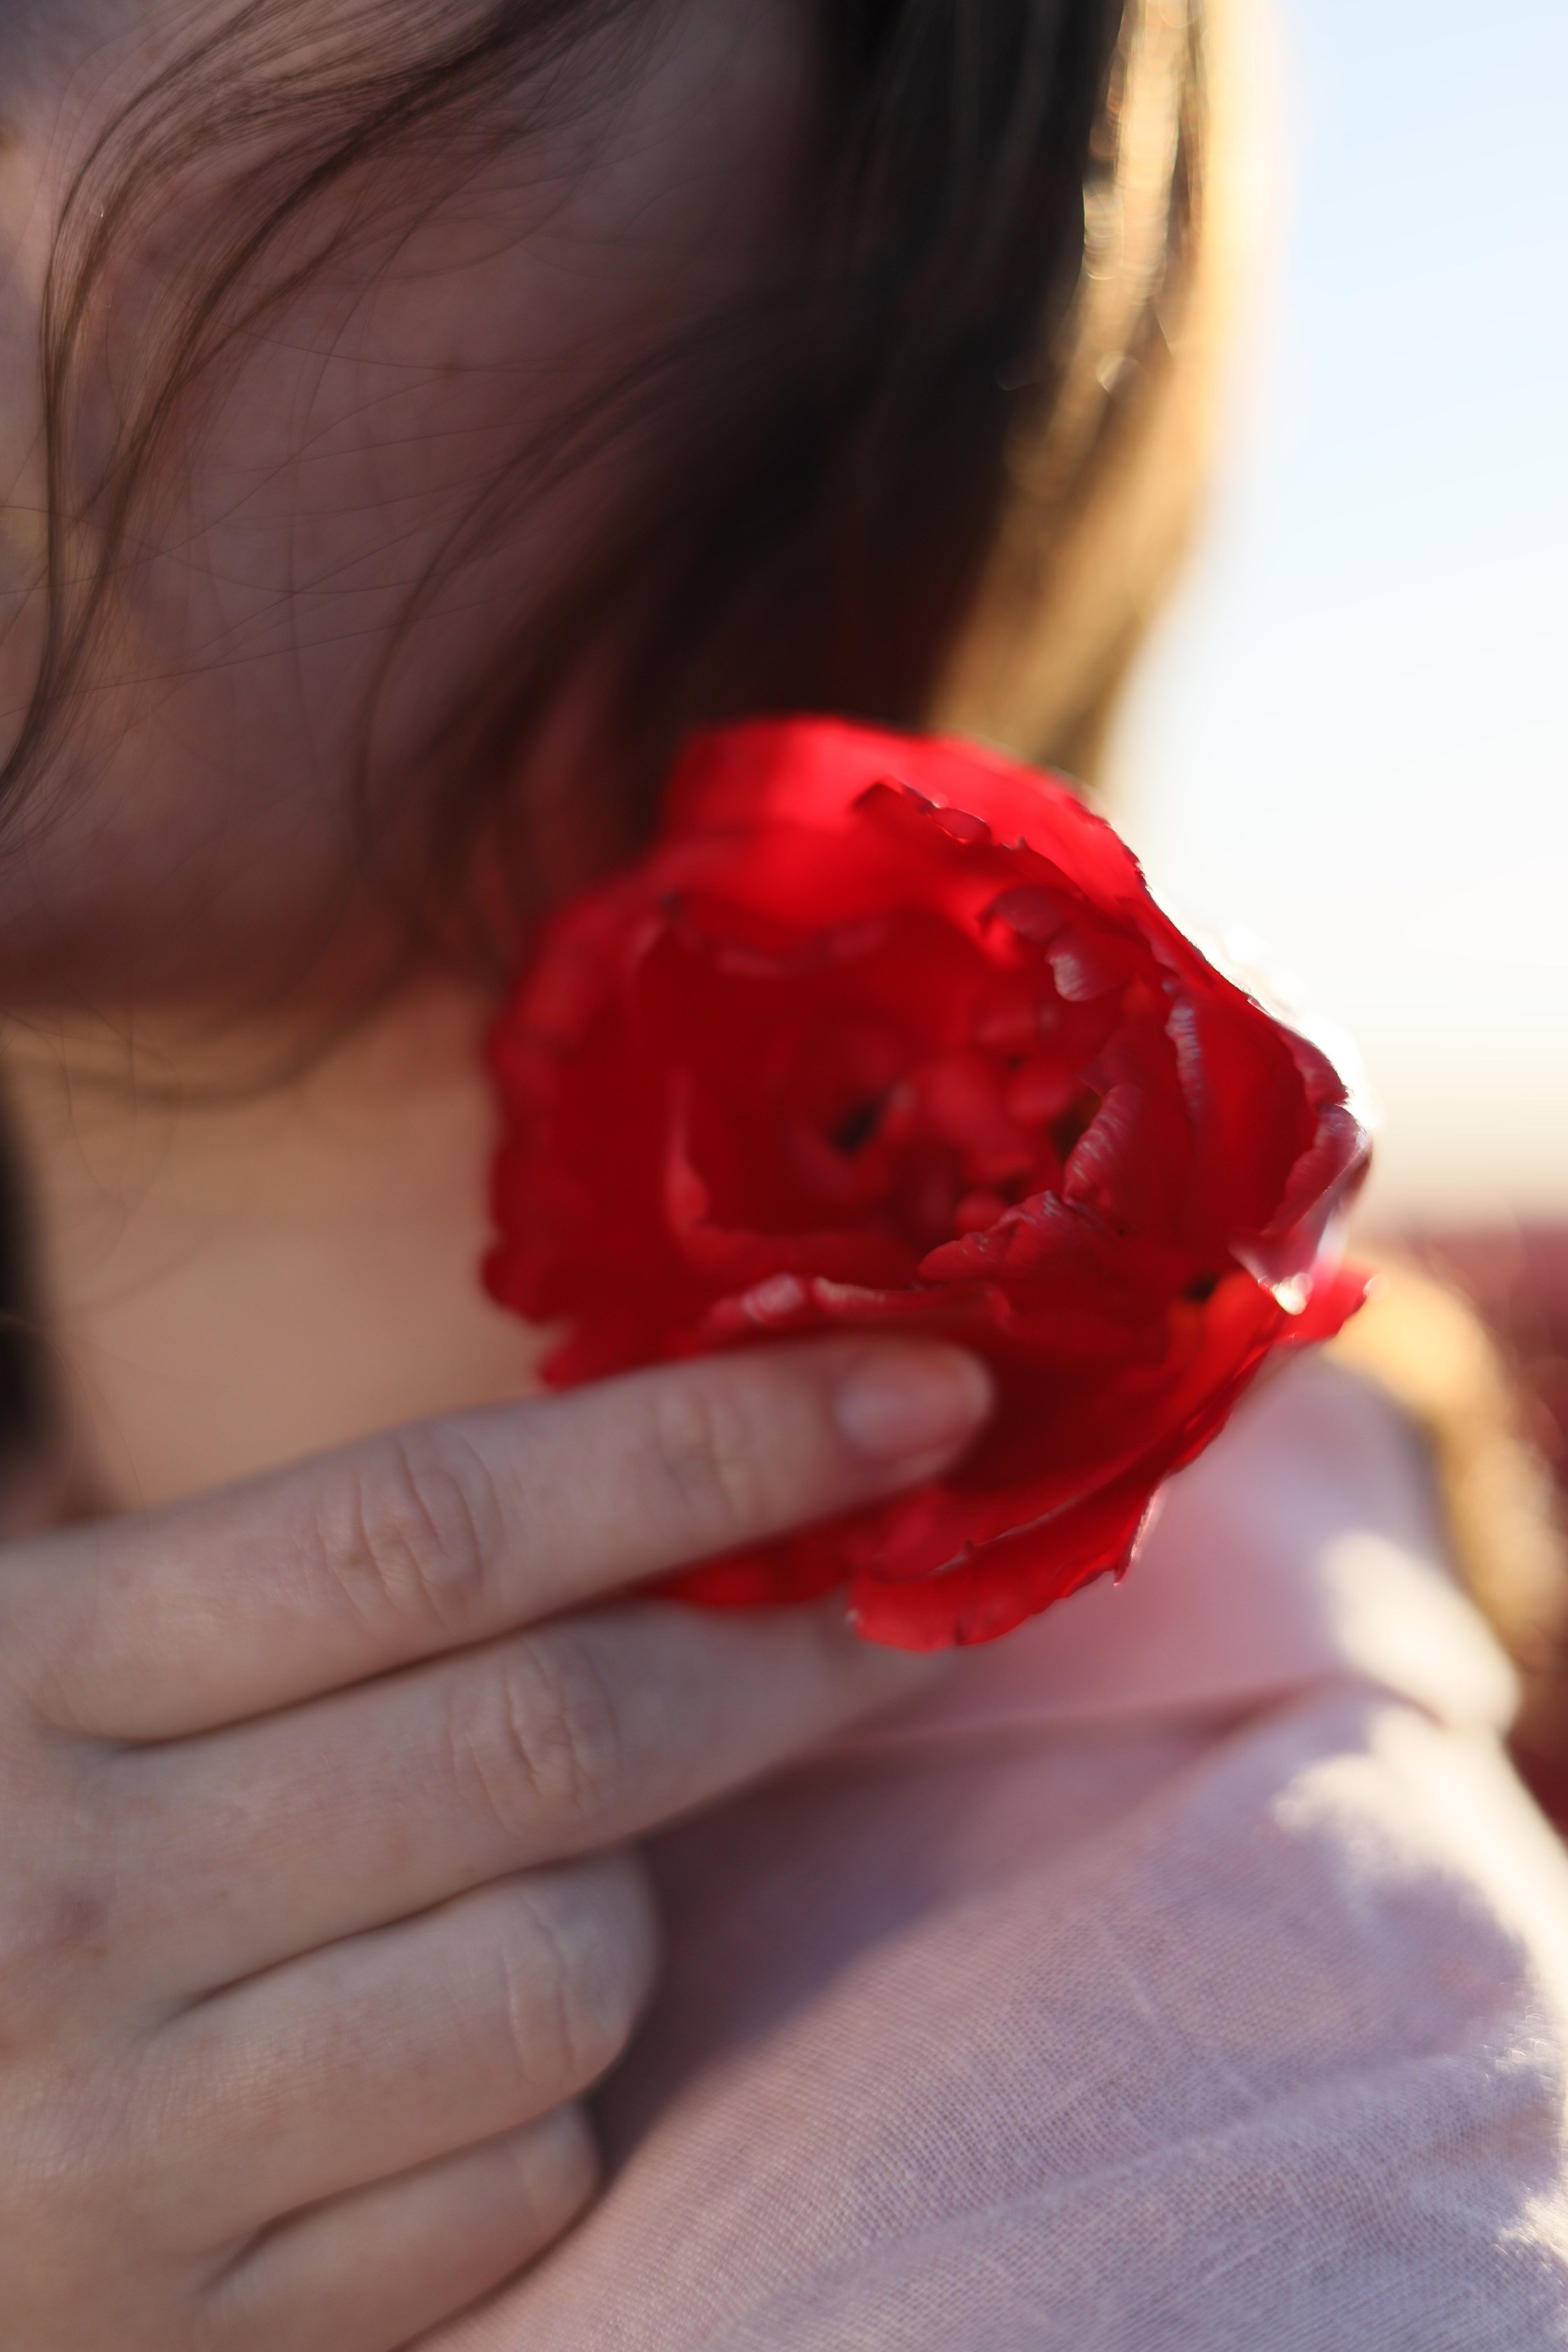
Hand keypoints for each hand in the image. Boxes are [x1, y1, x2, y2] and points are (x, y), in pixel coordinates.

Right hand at [0, 1336, 988, 2349]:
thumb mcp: (30, 1651)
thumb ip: (274, 1571)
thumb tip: (646, 1466)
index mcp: (29, 1672)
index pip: (436, 1529)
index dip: (708, 1448)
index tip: (915, 1395)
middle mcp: (77, 1898)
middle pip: (553, 1739)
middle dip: (785, 1651)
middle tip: (902, 1592)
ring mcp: (132, 2143)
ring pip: (572, 1976)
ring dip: (619, 1904)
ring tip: (516, 1881)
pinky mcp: (193, 2331)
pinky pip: (518, 2184)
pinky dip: (543, 2106)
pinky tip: (433, 2058)